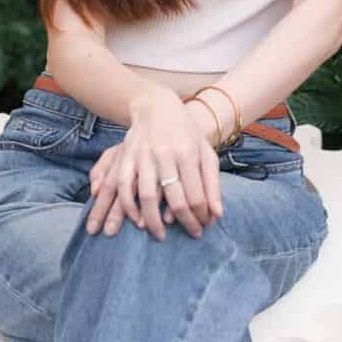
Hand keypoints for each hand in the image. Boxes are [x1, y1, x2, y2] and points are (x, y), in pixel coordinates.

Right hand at [85, 87, 224, 240]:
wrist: (157, 107)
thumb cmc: (186, 133)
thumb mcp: (205, 153)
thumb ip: (212, 184)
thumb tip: (217, 215)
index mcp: (188, 152)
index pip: (196, 194)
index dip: (201, 215)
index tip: (203, 227)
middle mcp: (165, 154)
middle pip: (175, 198)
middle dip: (184, 222)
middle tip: (190, 235)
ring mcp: (143, 155)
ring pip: (147, 196)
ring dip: (153, 221)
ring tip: (160, 235)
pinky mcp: (126, 156)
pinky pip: (123, 187)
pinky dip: (129, 207)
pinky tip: (137, 220)